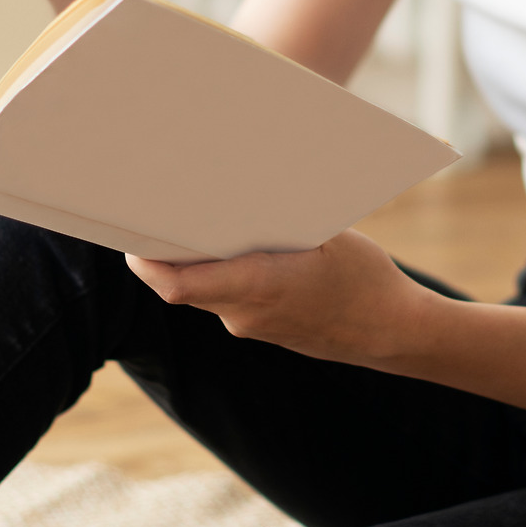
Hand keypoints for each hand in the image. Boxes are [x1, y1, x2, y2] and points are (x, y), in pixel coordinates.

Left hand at [126, 230, 436, 366]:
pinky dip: (220, 275)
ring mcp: (252, 327)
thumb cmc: (365, 278)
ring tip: (193, 222)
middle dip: (166, 252)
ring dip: (195, 262)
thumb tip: (241, 191)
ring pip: (205, 291)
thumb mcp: (326, 235)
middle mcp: (244, 314)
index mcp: (257, 287)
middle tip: (152, 214)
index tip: (129, 238)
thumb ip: (278, 220)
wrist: (396, 334)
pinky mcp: (262, 330)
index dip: (146, 263)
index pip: (177, 285)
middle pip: (184, 283)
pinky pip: (226, 299)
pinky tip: (232, 248)